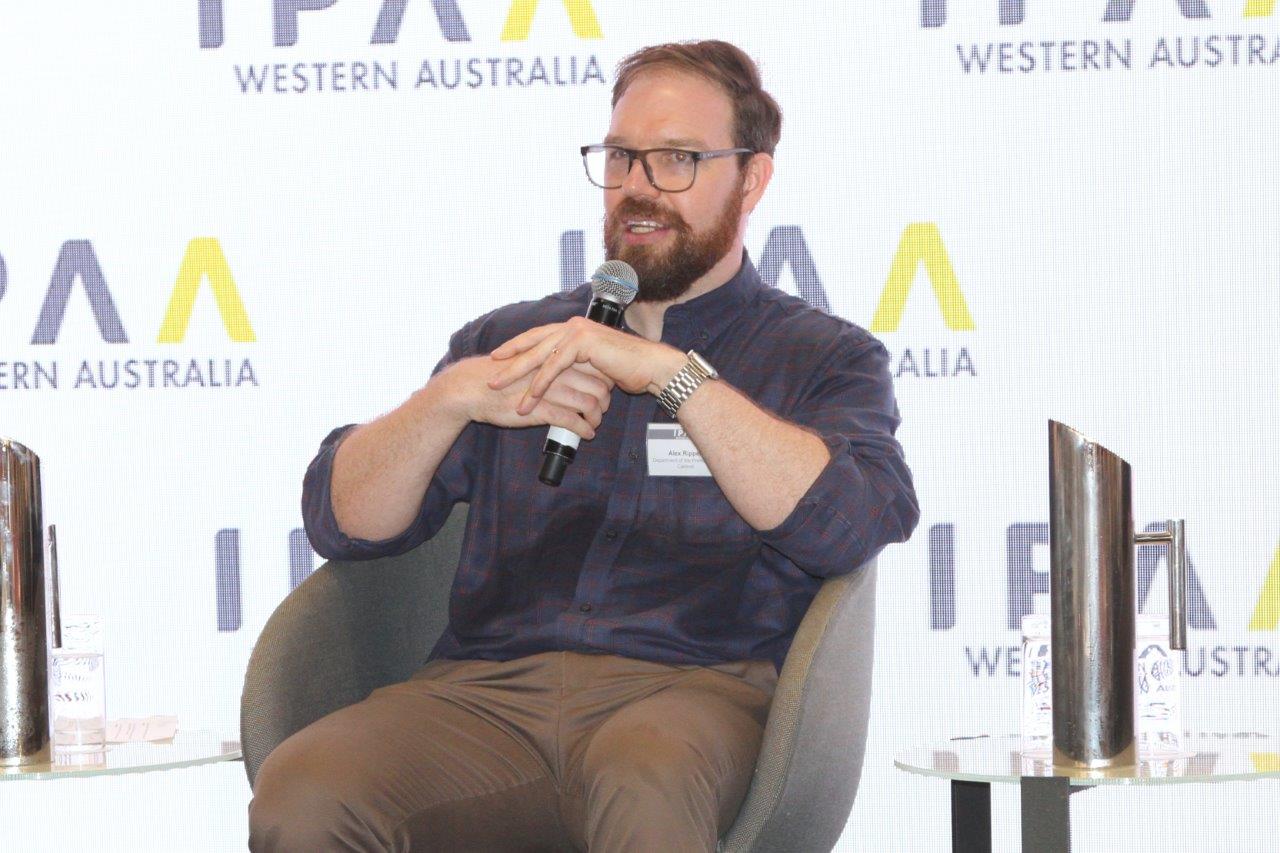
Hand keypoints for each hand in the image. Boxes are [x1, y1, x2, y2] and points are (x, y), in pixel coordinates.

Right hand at [437, 354, 612, 440]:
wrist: (474, 387)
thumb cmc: (501, 377)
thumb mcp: (531, 363)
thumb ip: (552, 366)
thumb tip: (570, 371)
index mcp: (556, 358)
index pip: (595, 367)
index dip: (605, 381)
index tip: (605, 391)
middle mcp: (557, 372)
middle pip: (598, 386)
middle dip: (605, 401)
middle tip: (603, 410)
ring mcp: (550, 390)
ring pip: (588, 404)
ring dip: (597, 418)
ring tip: (595, 424)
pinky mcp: (540, 409)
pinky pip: (571, 421)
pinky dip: (583, 429)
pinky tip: (586, 435)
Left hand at [487, 317, 683, 414]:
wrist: (650, 367)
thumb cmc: (626, 369)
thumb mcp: (593, 367)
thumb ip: (574, 366)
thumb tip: (558, 378)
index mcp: (573, 328)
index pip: (538, 337)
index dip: (516, 347)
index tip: (498, 358)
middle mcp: (572, 326)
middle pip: (532, 343)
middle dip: (509, 360)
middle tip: (489, 374)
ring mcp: (577, 332)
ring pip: (539, 355)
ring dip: (517, 374)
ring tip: (500, 388)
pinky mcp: (582, 343)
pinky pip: (554, 366)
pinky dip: (540, 383)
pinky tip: (529, 396)